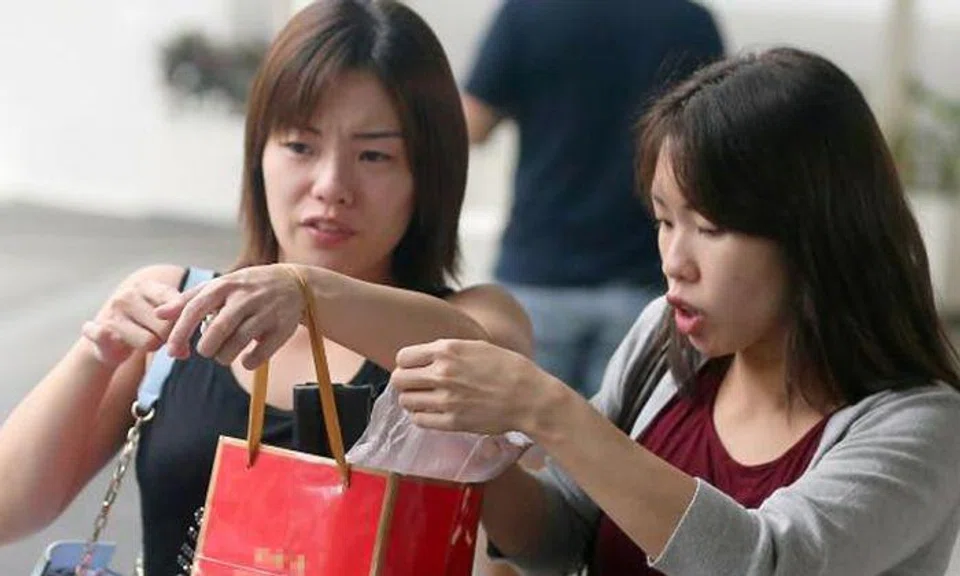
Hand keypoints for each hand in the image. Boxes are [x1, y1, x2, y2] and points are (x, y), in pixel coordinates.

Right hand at [82, 279, 181, 367]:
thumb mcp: (164, 316)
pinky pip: (118, 344)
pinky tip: (117, 344)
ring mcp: (111, 313)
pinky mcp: (97, 332)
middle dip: (169, 338)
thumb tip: (183, 352)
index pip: (176, 302)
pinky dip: (119, 349)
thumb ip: (179, 326)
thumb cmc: (144, 323)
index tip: (188, 328)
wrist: (106, 337)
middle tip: (162, 337)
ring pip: (150, 342)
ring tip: (145, 340)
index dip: (184, 320)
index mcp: (146, 287)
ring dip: (152, 346)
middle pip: (166, 327)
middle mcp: (127, 296)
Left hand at [155, 264, 304, 368]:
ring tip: (224, 354)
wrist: (295, 284)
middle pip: (217, 330)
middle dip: (206, 348)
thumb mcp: (221, 285)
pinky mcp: (282, 329)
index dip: (181, 333)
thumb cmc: (249, 287)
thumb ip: (189, 299)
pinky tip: (246, 357)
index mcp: (226, 285)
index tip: (173, 351)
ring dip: (224, 357)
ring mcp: (266, 312)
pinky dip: (247, 362)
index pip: (195, 308)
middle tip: (206, 350)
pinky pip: (258, 356)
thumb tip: (158, 314)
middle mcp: (246, 297)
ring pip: (237, 345)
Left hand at [391, 339, 555, 434]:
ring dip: (412, 400)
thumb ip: (448, 350)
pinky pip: (419, 420)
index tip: (414, 369)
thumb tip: (425, 357)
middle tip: (416, 386)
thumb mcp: (477, 346)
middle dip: (405, 382)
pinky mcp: (452, 422)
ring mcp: (446, 399)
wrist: (530, 397)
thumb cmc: (509, 369)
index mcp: (447, 350)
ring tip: (426, 400)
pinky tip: (433, 412)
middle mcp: (442, 373)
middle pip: (399, 380)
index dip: (407, 363)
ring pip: (406, 401)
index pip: (403, 357)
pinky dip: (422, 416)